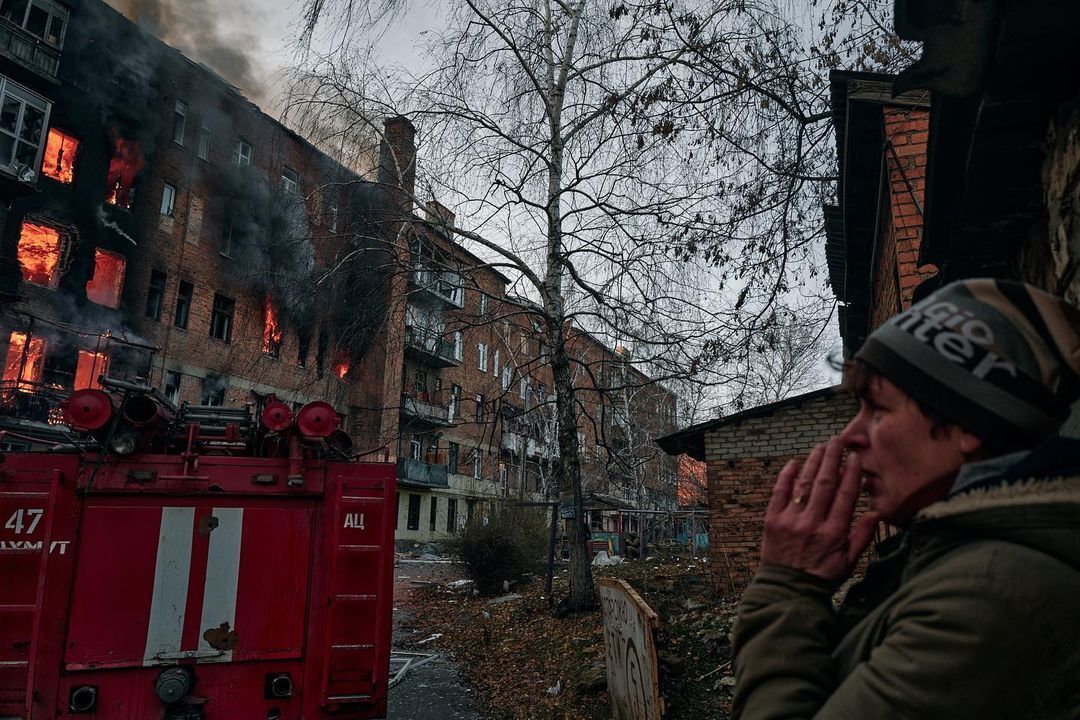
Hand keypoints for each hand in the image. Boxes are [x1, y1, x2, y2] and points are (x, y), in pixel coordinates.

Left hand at [759, 438, 878, 582]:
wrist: (787, 590)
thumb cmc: (822, 576)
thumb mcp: (849, 562)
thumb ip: (862, 536)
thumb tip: (877, 512)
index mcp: (833, 533)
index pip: (845, 495)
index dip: (851, 473)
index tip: (855, 458)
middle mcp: (812, 523)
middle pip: (824, 483)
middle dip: (832, 459)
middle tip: (837, 441)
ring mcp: (790, 520)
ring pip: (803, 484)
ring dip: (812, 462)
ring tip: (820, 447)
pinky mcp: (771, 520)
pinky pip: (779, 492)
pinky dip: (786, 476)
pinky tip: (793, 462)